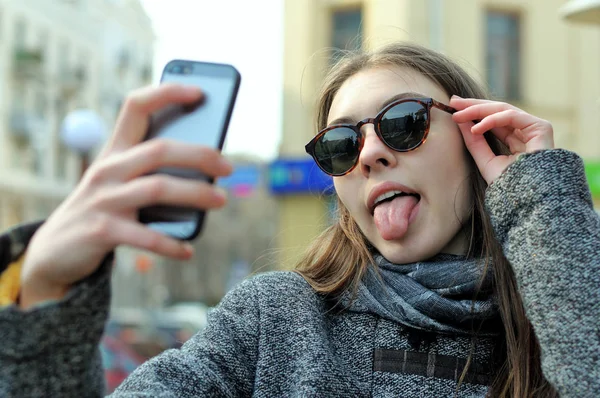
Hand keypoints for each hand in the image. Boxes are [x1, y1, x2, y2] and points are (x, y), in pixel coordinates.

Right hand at [19, 84, 232, 308]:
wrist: (56, 251)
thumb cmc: (103, 210)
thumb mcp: (121, 184)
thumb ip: (153, 173)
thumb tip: (207, 173)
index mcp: (114, 151)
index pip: (136, 107)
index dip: (167, 93)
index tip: (199, 91)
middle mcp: (107, 169)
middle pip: (159, 149)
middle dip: (199, 154)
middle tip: (228, 167)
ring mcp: (103, 199)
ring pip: (157, 188)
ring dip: (195, 194)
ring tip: (221, 200)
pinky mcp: (101, 231)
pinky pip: (146, 236)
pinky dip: (171, 244)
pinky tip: (188, 250)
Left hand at [450, 96, 553, 184]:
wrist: (527, 197)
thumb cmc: (508, 184)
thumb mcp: (485, 160)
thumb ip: (474, 141)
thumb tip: (460, 120)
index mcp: (515, 139)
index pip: (493, 119)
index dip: (474, 112)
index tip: (453, 108)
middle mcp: (525, 131)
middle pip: (497, 110)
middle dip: (474, 105)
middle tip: (453, 102)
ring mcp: (534, 128)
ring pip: (503, 109)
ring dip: (478, 110)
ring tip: (458, 115)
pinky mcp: (541, 127)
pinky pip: (512, 116)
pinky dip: (492, 120)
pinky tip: (476, 128)